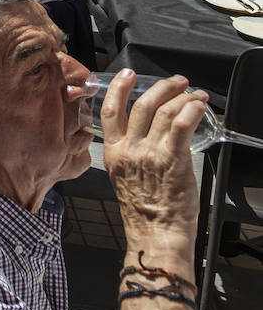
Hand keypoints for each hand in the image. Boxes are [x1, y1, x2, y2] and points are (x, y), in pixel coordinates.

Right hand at [100, 70, 205, 242]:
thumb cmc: (142, 213)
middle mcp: (130, 149)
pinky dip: (191, 111)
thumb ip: (126, 155)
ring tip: (195, 94)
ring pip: (165, 112)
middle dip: (162, 87)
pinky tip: (198, 107)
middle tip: (176, 82)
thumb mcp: (121, 178)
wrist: (155, 233)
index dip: (118, 88)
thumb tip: (141, 139)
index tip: (128, 76)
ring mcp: (151, 153)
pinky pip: (181, 125)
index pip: (110, 111)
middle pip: (142, 105)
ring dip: (183, 98)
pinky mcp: (173, 159)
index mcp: (113, 153)